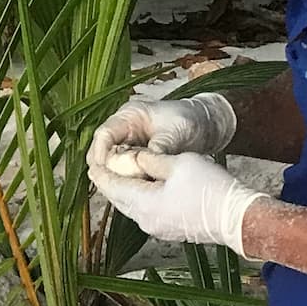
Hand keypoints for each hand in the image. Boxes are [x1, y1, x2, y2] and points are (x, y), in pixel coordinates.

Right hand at [85, 91, 236, 181]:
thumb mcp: (176, 132)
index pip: (104, 134)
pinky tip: (133, 189)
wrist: (206, 125)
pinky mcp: (135, 156)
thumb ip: (159, 148)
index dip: (100, 153)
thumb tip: (146, 166)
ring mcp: (128, 142)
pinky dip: (127, 179)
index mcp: (129, 115)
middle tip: (111, 186)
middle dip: (105, 169)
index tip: (105, 171)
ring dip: (115, 176)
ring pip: (111, 163)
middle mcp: (124, 128)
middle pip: (102, 151)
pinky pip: (124, 169)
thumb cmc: (191, 121)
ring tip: (123, 190)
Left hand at [93, 149, 266, 255]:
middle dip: (109, 182)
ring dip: (124, 191)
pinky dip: (138, 198)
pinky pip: (145, 212)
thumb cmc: (210, 188)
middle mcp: (145, 220)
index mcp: (143, 203)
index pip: (112, 186)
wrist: (237, 218)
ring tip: (118, 176)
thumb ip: (150, 159)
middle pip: (119, 199)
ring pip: (131, 206)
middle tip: (99, 167)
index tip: (91, 162)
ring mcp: (157, 228)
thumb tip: (133, 157)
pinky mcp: (169, 229)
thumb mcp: (178, 163)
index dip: (100, 173)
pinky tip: (142, 189)